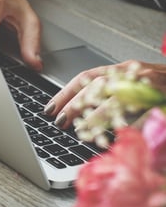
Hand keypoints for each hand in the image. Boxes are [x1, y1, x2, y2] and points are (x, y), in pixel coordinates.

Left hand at [44, 60, 165, 129]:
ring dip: (97, 118)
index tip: (50, 108)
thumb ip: (109, 93)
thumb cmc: (162, 85)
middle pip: (97, 88)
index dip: (66, 93)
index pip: (86, 77)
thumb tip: (80, 111)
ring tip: (82, 131)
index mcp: (123, 69)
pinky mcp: (163, 99)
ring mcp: (149, 85)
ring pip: (117, 101)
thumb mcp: (132, 83)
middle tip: (60, 121)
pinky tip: (116, 137)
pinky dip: (129, 126)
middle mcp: (133, 74)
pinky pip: (144, 114)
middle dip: (76, 105)